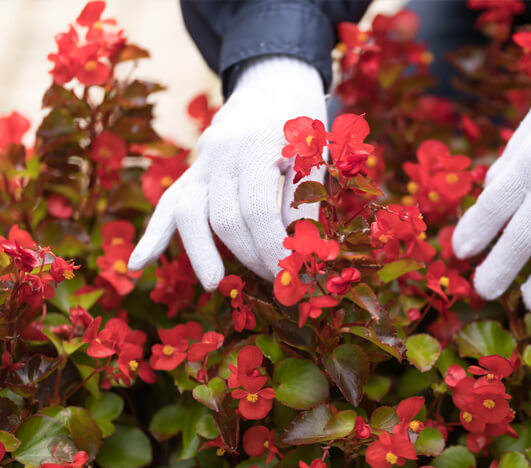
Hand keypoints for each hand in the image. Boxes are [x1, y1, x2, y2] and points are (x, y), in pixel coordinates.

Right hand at [128, 56, 326, 289]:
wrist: (271, 86)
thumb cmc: (301, 126)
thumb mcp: (313, 158)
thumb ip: (303, 204)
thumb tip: (298, 255)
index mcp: (257, 147)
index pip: (258, 210)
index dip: (272, 247)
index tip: (288, 276)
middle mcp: (221, 154)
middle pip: (224, 217)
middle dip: (248, 255)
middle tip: (272, 280)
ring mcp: (201, 163)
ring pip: (188, 212)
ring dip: (201, 253)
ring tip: (215, 284)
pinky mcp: (191, 172)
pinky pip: (168, 204)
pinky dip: (155, 235)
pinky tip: (140, 263)